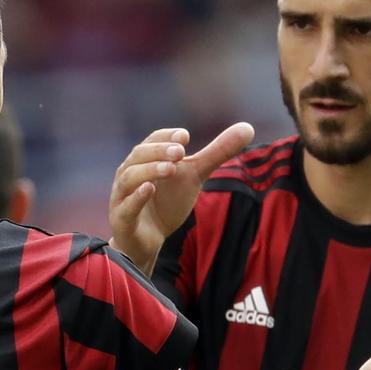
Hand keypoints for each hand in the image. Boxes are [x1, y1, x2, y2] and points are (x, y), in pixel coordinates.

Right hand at [109, 123, 254, 273]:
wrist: (149, 241)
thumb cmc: (167, 202)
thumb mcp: (195, 176)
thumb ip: (217, 153)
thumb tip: (248, 128)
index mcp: (144, 160)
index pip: (152, 141)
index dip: (166, 137)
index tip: (185, 137)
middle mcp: (129, 174)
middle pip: (139, 156)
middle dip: (159, 152)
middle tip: (181, 152)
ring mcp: (122, 197)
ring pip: (130, 178)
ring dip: (149, 171)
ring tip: (171, 169)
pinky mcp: (122, 220)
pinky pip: (126, 207)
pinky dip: (137, 197)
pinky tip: (150, 189)